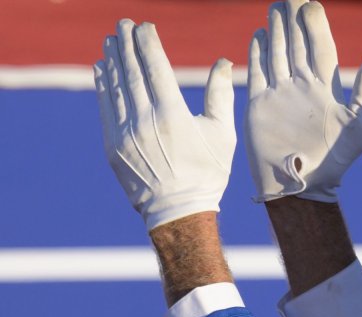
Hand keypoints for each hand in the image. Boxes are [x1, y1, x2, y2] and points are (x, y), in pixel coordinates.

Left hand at [94, 19, 235, 230]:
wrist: (178, 211)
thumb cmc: (207, 173)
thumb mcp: (222, 134)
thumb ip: (220, 95)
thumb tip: (223, 61)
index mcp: (174, 115)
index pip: (156, 68)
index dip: (148, 44)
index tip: (145, 26)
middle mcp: (145, 121)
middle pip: (132, 72)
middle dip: (126, 45)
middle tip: (122, 24)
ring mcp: (125, 134)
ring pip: (116, 87)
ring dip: (112, 60)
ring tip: (111, 40)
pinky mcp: (112, 146)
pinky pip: (105, 108)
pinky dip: (103, 86)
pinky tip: (103, 69)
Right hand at [245, 0, 361, 202]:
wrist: (303, 185)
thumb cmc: (335, 162)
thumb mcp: (360, 129)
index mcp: (326, 90)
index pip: (321, 48)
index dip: (317, 26)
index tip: (313, 3)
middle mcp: (302, 88)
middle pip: (297, 45)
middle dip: (293, 20)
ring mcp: (280, 95)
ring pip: (277, 54)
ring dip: (276, 31)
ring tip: (275, 7)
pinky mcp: (260, 105)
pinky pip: (258, 73)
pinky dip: (257, 54)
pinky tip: (258, 35)